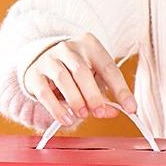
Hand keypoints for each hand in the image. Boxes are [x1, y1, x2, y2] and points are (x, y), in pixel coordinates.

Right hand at [21, 32, 136, 126]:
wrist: (40, 60)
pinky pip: (46, 93)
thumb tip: (113, 111)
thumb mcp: (92, 77)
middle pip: (82, 71)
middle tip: (99, 112)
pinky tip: (66, 119)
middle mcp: (68, 48)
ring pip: (63, 79)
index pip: (108, 68)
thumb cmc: (73, 71)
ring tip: (82, 115)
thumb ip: (104, 94)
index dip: (121, 90)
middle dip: (93, 95)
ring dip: (75, 100)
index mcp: (89, 45)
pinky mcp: (34, 74)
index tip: (131, 108)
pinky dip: (57, 109)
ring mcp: (49, 59)